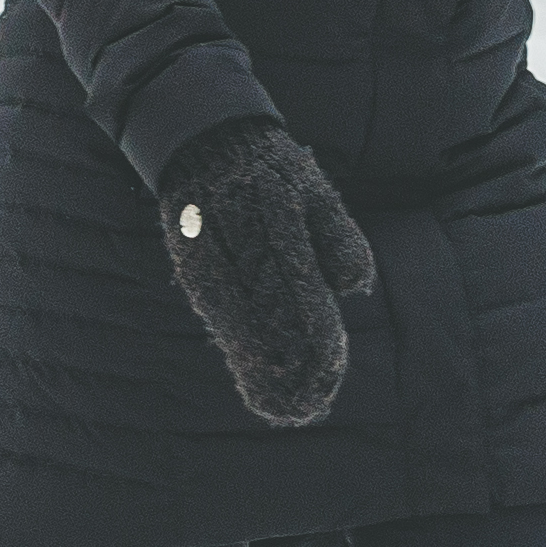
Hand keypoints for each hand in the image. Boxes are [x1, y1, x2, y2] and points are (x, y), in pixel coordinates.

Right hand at [154, 119, 374, 429]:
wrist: (205, 139)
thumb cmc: (273, 171)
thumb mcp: (314, 190)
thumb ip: (338, 236)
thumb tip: (355, 287)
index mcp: (276, 216)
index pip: (300, 289)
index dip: (315, 336)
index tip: (329, 372)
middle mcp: (239, 238)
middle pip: (268, 314)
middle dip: (292, 363)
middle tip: (311, 405)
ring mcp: (210, 254)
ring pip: (237, 322)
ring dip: (261, 368)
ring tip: (283, 406)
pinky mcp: (190, 265)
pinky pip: (215, 313)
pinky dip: (236, 346)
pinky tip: (253, 376)